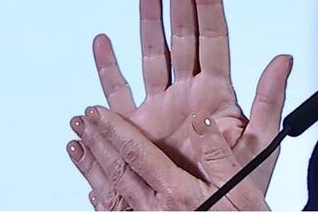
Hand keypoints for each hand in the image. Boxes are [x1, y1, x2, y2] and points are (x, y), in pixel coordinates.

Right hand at [66, 0, 291, 208]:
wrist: (206, 211)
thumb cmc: (241, 184)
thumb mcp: (260, 141)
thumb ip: (270, 98)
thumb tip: (285, 56)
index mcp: (218, 92)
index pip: (214, 36)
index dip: (208, 3)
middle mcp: (188, 92)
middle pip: (183, 36)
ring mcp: (160, 107)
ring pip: (152, 54)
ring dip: (148, 20)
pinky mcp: (135, 128)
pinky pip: (118, 92)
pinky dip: (108, 67)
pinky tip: (103, 40)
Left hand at [70, 103, 268, 209]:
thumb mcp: (241, 187)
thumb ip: (217, 154)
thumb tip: (200, 122)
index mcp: (176, 192)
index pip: (137, 154)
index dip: (115, 131)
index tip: (97, 113)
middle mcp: (156, 209)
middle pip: (117, 170)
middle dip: (97, 141)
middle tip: (80, 121)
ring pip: (111, 192)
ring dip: (90, 166)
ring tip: (76, 146)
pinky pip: (116, 213)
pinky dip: (100, 198)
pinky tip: (92, 191)